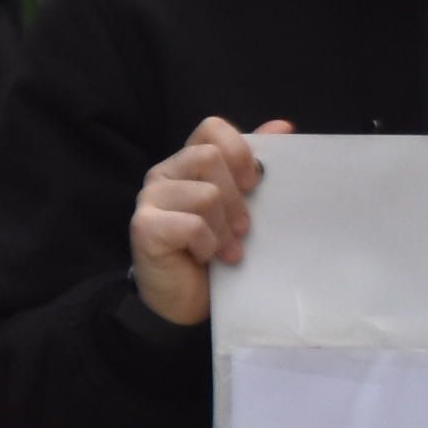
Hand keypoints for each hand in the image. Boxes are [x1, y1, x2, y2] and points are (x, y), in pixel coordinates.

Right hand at [128, 117, 271, 325]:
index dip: (240, 151)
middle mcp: (164, 174)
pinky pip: (192, 225)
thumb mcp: (242, 204)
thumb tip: (283, 126)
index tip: (253, 183)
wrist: (187, 300)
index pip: (212, 128)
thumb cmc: (217, 249)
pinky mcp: (144, 227)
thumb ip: (254, 165)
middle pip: (210, 159)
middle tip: (242, 229)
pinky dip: (208, 245)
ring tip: (225, 249)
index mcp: (188, 162)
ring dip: (224, 229)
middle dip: (236, 199)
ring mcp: (149, 199)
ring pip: (205, 194)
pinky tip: (205, 257)